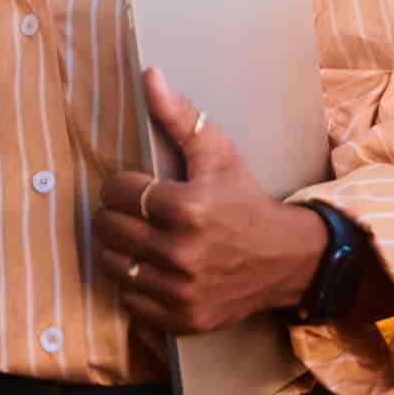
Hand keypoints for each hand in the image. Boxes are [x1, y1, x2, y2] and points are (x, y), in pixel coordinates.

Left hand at [92, 67, 325, 333]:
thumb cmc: (245, 198)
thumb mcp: (218, 151)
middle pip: (108, 228)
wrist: (285, 258)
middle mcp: (181, 254)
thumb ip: (178, 114)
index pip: (118, 192)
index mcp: (187, 208)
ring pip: (113, 264)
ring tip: (138, 234)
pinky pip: (130, 300)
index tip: (135, 184)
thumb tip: (149, 75)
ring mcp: (181, 291)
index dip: (121, 184)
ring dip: (120, 247)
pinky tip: (151, 265)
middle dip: (115, 213)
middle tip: (133, 209)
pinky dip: (134, 283)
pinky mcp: (183, 319)